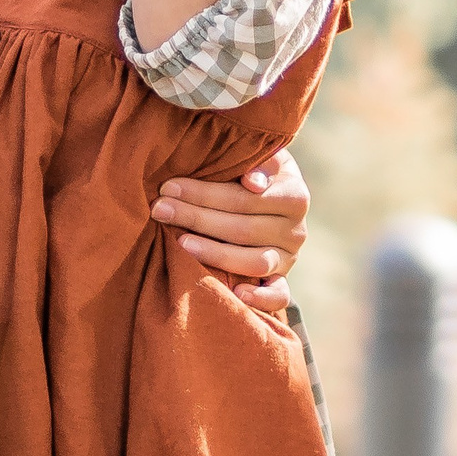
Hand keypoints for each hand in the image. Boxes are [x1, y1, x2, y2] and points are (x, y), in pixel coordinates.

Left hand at [154, 148, 309, 314]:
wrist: (269, 201)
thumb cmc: (249, 172)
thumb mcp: (257, 157)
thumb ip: (255, 160)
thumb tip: (252, 182)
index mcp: (293, 193)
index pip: (245, 197)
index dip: (204, 193)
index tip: (167, 187)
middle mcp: (296, 228)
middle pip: (243, 228)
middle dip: (196, 218)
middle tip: (160, 210)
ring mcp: (290, 257)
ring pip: (255, 262)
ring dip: (215, 254)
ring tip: (180, 243)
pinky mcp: (282, 281)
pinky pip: (278, 296)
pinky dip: (260, 298)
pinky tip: (235, 293)